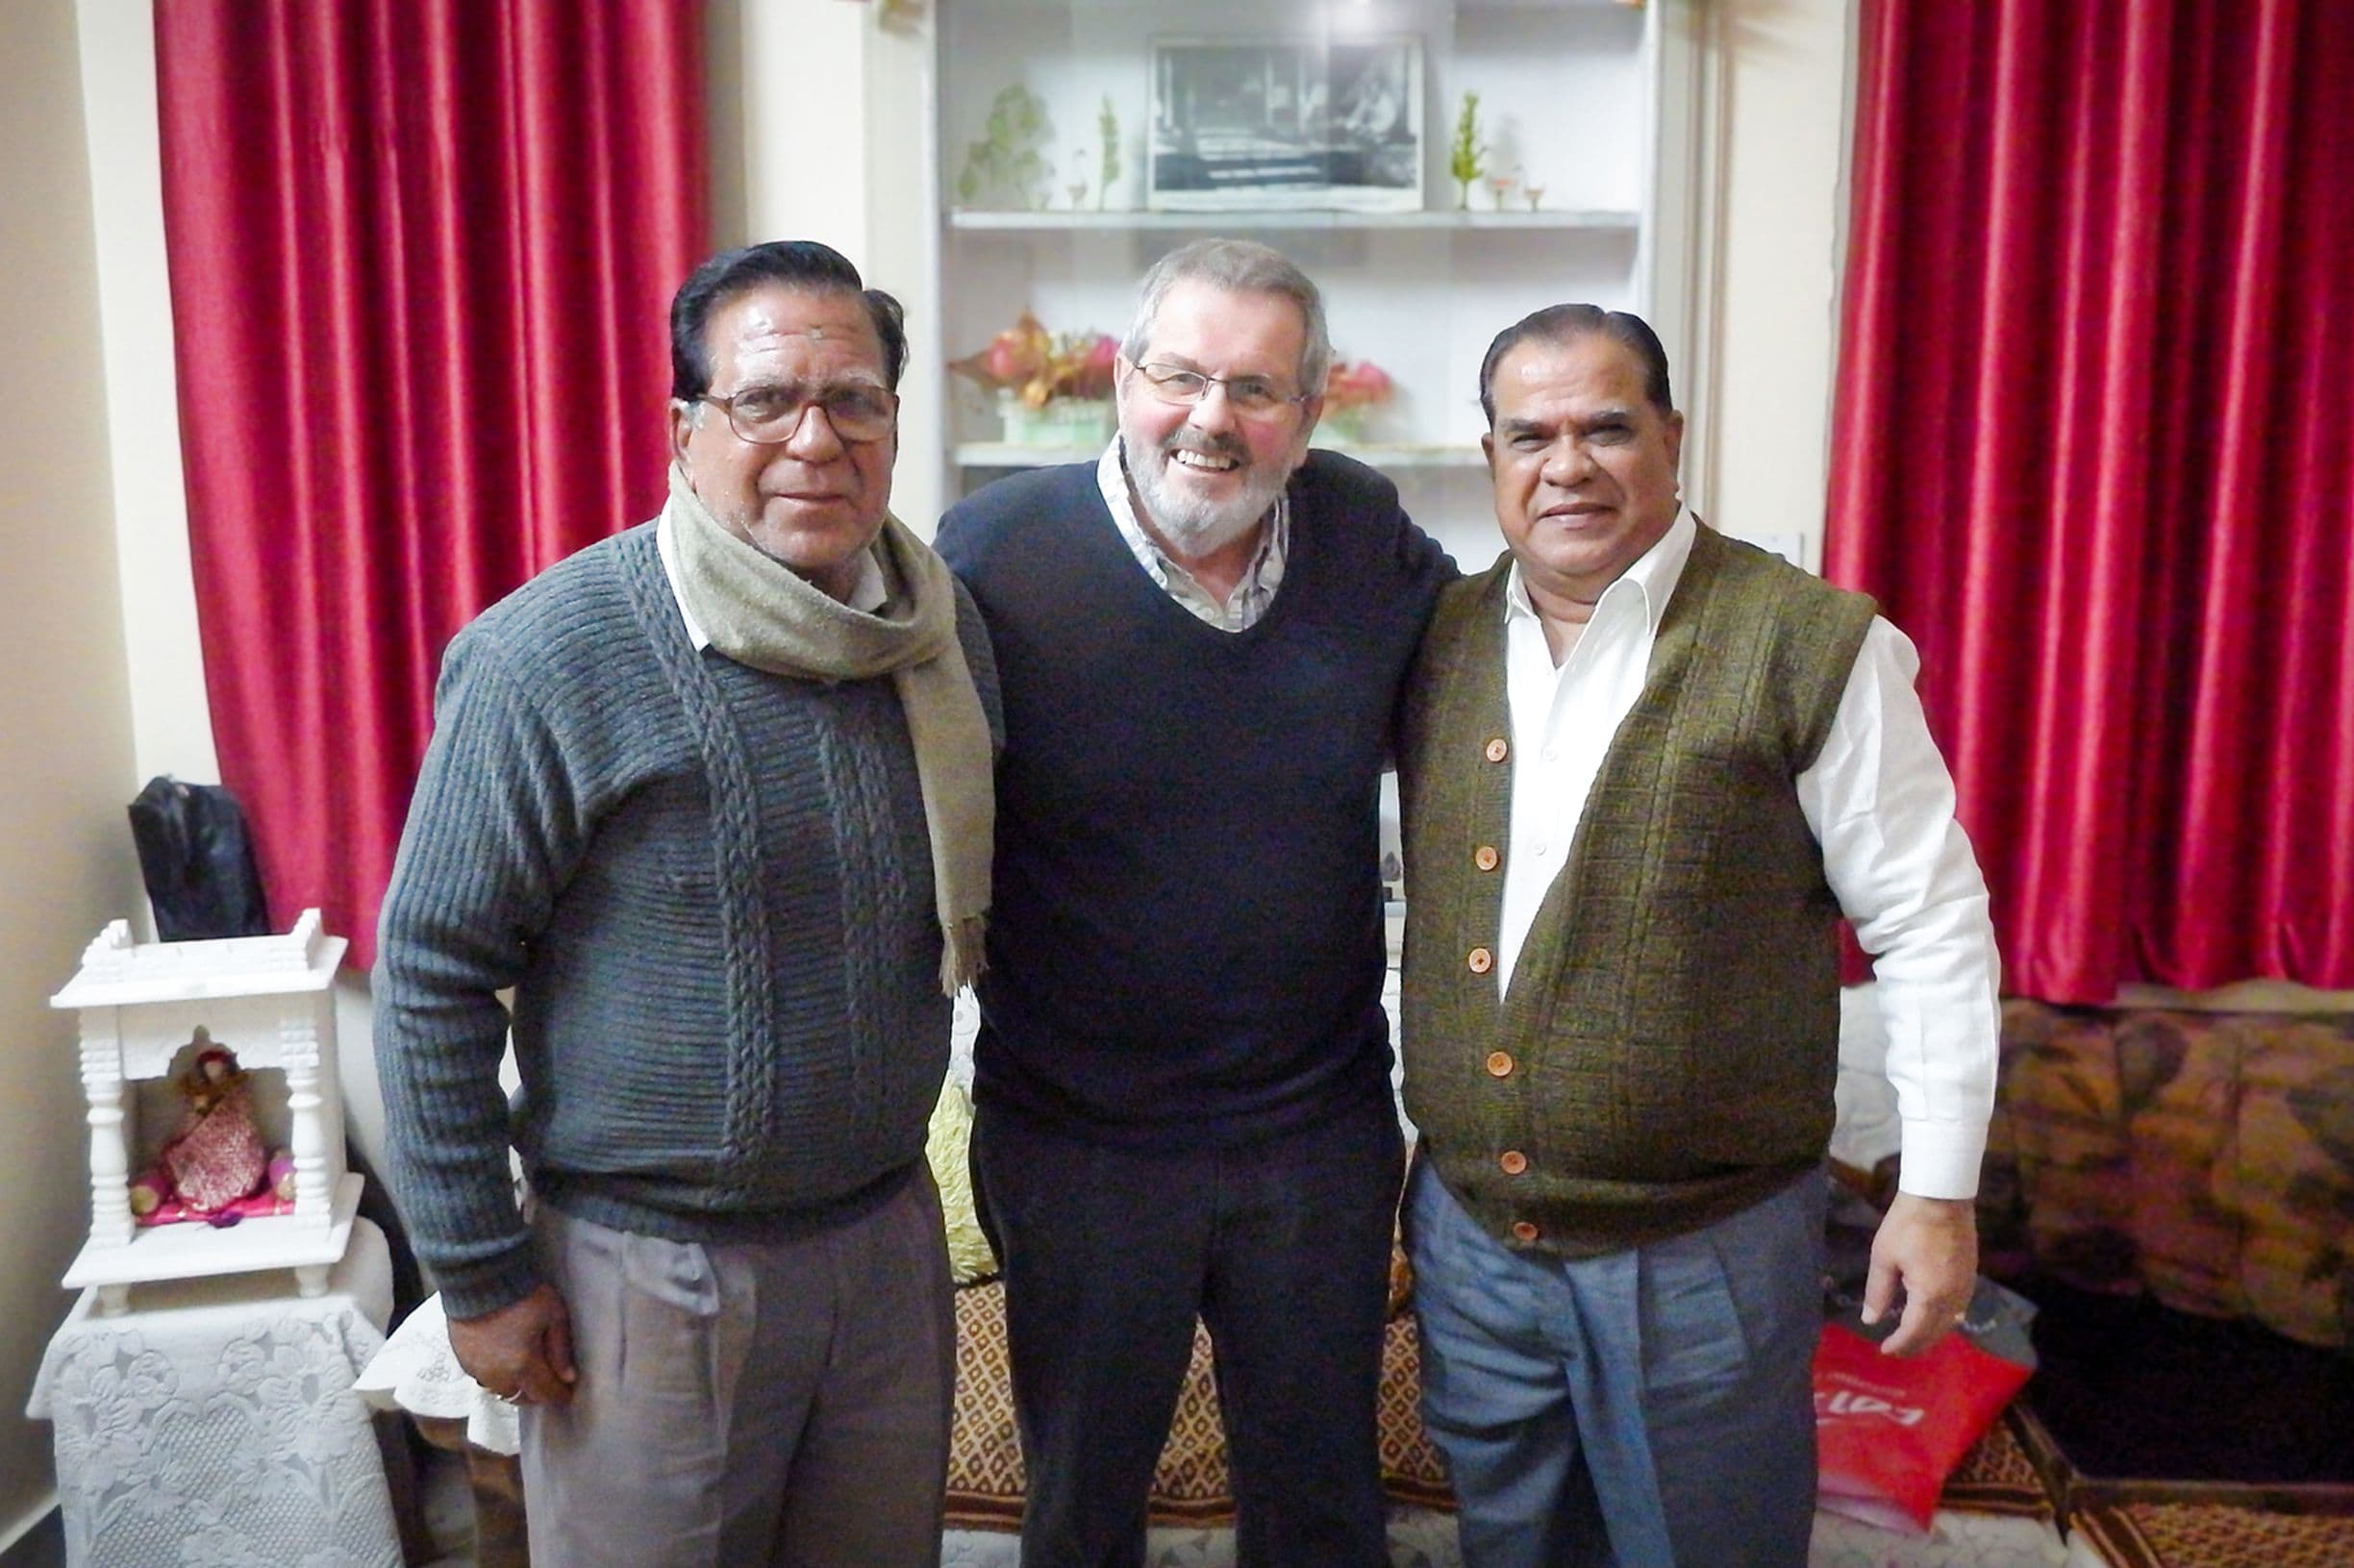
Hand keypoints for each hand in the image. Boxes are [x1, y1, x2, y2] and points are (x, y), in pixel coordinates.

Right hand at [449, 1282, 577, 1407]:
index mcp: (523, 1365)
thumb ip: (561, 1350)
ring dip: (516, 1386)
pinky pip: (484, 1378)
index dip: (560, 1395)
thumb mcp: (553, 1316)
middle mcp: (498, 1375)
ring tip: (527, 1371)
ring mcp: (477, 1369)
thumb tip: (568, 1377)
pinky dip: (498, 1375)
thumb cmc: (522, 1294)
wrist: (479, 1278)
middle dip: (538, 1393)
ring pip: (501, 1390)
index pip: (545, 1394)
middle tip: (550, 1381)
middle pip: (522, 1398)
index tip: (568, 1391)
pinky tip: (505, 1360)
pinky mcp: (463, 1359)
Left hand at [1860, 1193, 1977, 1357]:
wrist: (1942, 1196)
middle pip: (1935, 1333)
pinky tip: (1932, 1317)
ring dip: (1931, 1334)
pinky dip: (1944, 1320)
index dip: (1899, 1345)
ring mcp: (1966, 1287)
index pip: (1914, 1332)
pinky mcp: (1971, 1276)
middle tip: (1897, 1350)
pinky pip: (1959, 1309)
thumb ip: (1878, 1292)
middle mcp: (1953, 1298)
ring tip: (1911, 1337)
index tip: (1884, 1351)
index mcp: (1930, 1296)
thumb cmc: (1907, 1224)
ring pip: (1950, 1323)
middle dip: (1916, 1345)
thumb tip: (1870, 1320)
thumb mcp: (1884, 1257)